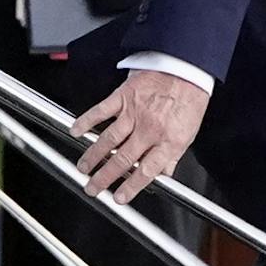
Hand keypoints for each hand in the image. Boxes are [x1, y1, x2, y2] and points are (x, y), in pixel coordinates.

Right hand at [71, 69, 208, 203]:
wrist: (187, 66)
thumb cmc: (189, 97)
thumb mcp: (189, 132)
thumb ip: (173, 155)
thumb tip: (164, 175)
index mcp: (168, 140)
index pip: (147, 171)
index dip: (132, 187)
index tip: (119, 198)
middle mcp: (150, 129)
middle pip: (123, 159)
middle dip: (105, 177)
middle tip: (92, 188)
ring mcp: (135, 112)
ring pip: (109, 140)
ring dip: (93, 156)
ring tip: (83, 168)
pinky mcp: (124, 96)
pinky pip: (101, 111)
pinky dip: (86, 122)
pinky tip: (76, 131)